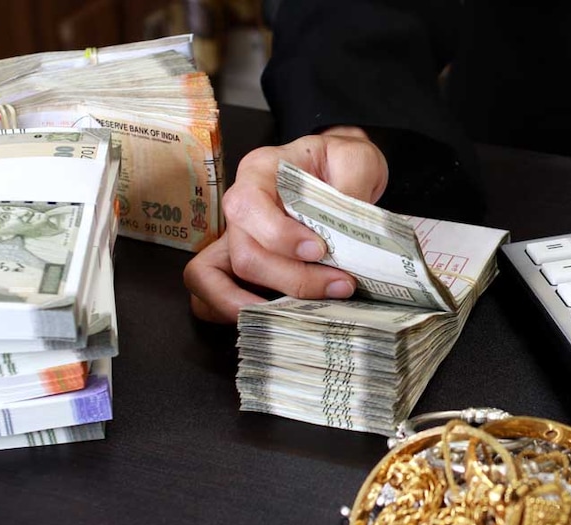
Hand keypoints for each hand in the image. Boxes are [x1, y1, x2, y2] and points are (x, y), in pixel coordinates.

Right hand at [184, 126, 387, 322]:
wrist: (342, 172)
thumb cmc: (342, 162)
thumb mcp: (357, 158)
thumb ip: (352, 185)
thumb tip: (344, 231)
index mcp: (260, 171)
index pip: (248, 206)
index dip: (279, 236)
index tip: (320, 250)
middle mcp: (240, 206)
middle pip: (243, 254)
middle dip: (291, 279)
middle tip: (340, 285)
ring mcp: (236, 237)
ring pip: (218, 279)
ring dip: (260, 304)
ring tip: (308, 312)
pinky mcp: (244, 264)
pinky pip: (214, 294)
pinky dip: (236, 312)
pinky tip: (280, 319)